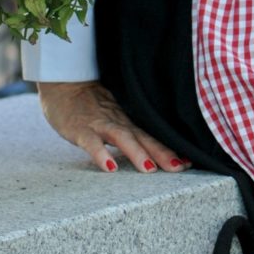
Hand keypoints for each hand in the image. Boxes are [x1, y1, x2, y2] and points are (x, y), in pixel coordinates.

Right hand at [37, 80, 189, 174]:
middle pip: (144, 137)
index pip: (153, 136)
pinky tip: (109, 168)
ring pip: (122, 138)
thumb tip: (148, 149)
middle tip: (180, 167)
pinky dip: (100, 154)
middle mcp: (118, 122)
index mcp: (127, 122)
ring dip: (137, 153)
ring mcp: (99, 125)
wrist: (63, 84)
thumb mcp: (113, 117)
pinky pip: (91, 143)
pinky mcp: (80, 130)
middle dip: (163, 153)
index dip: (170, 148)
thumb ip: (128, 131)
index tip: (190, 162)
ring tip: (149, 169)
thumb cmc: (88, 105)